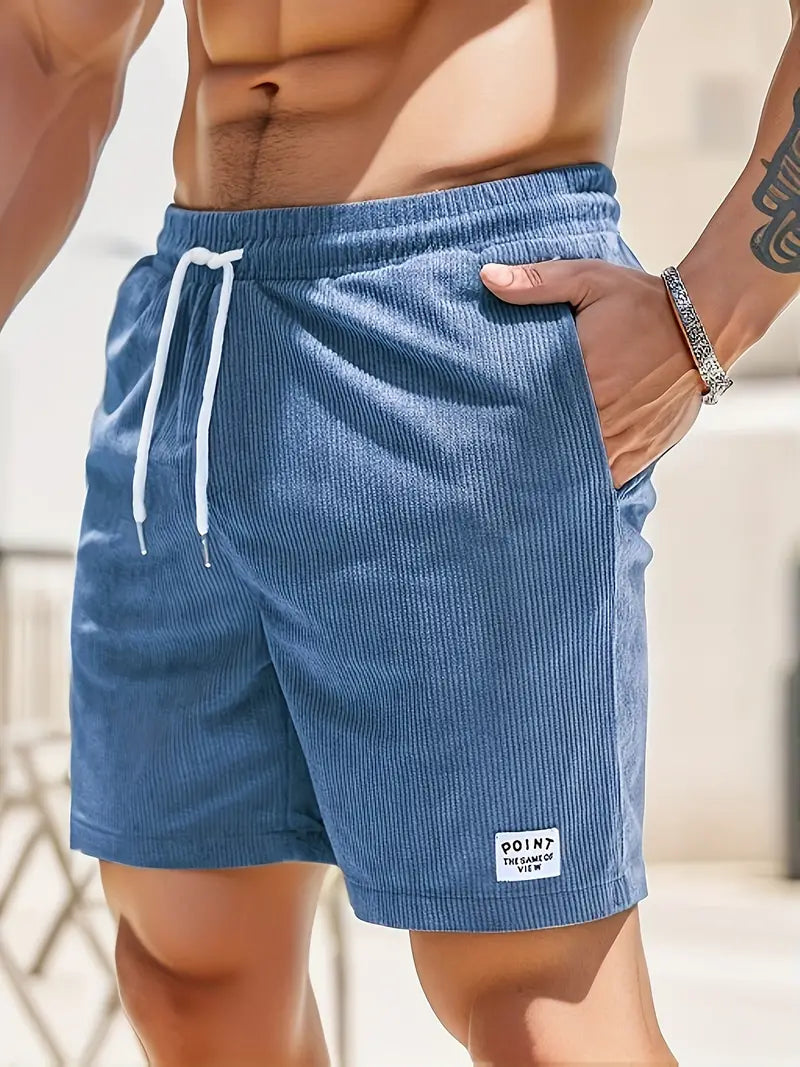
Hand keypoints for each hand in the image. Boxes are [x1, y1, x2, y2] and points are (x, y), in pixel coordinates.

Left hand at [480, 258, 704, 488]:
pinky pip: (610, 479)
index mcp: (581, 378)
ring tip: (537, 469)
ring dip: (562, 467)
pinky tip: (574, 476)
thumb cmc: (643, 302)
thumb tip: (487, 277)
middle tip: (507, 451)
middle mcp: (601, 415)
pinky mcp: (644, 450)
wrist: (704, 323)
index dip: (511, 421)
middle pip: (553, 446)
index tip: (493, 426)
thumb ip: (536, 282)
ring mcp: (624, 438)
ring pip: (580, 469)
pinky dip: (593, 480)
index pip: (529, 413)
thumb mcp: (588, 279)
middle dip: (533, 447)